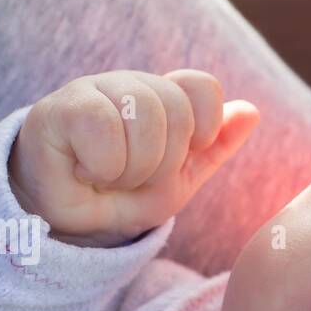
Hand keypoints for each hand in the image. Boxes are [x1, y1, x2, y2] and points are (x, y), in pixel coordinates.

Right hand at [8, 69, 258, 246]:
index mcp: (163, 96)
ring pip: (144, 116)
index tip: (184, 156)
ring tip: (110, 177)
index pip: (202, 86)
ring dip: (133, 169)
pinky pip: (103, 129)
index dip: (204, 128)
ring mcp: (93, 90)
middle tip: (135, 177)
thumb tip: (251, 111)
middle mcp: (130, 84)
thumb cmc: (121, 196)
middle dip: (164, 163)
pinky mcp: (58, 108)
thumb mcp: (179, 180)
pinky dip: (103, 167)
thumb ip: (215, 148)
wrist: (70, 225)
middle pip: (176, 109)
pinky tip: (85, 171)